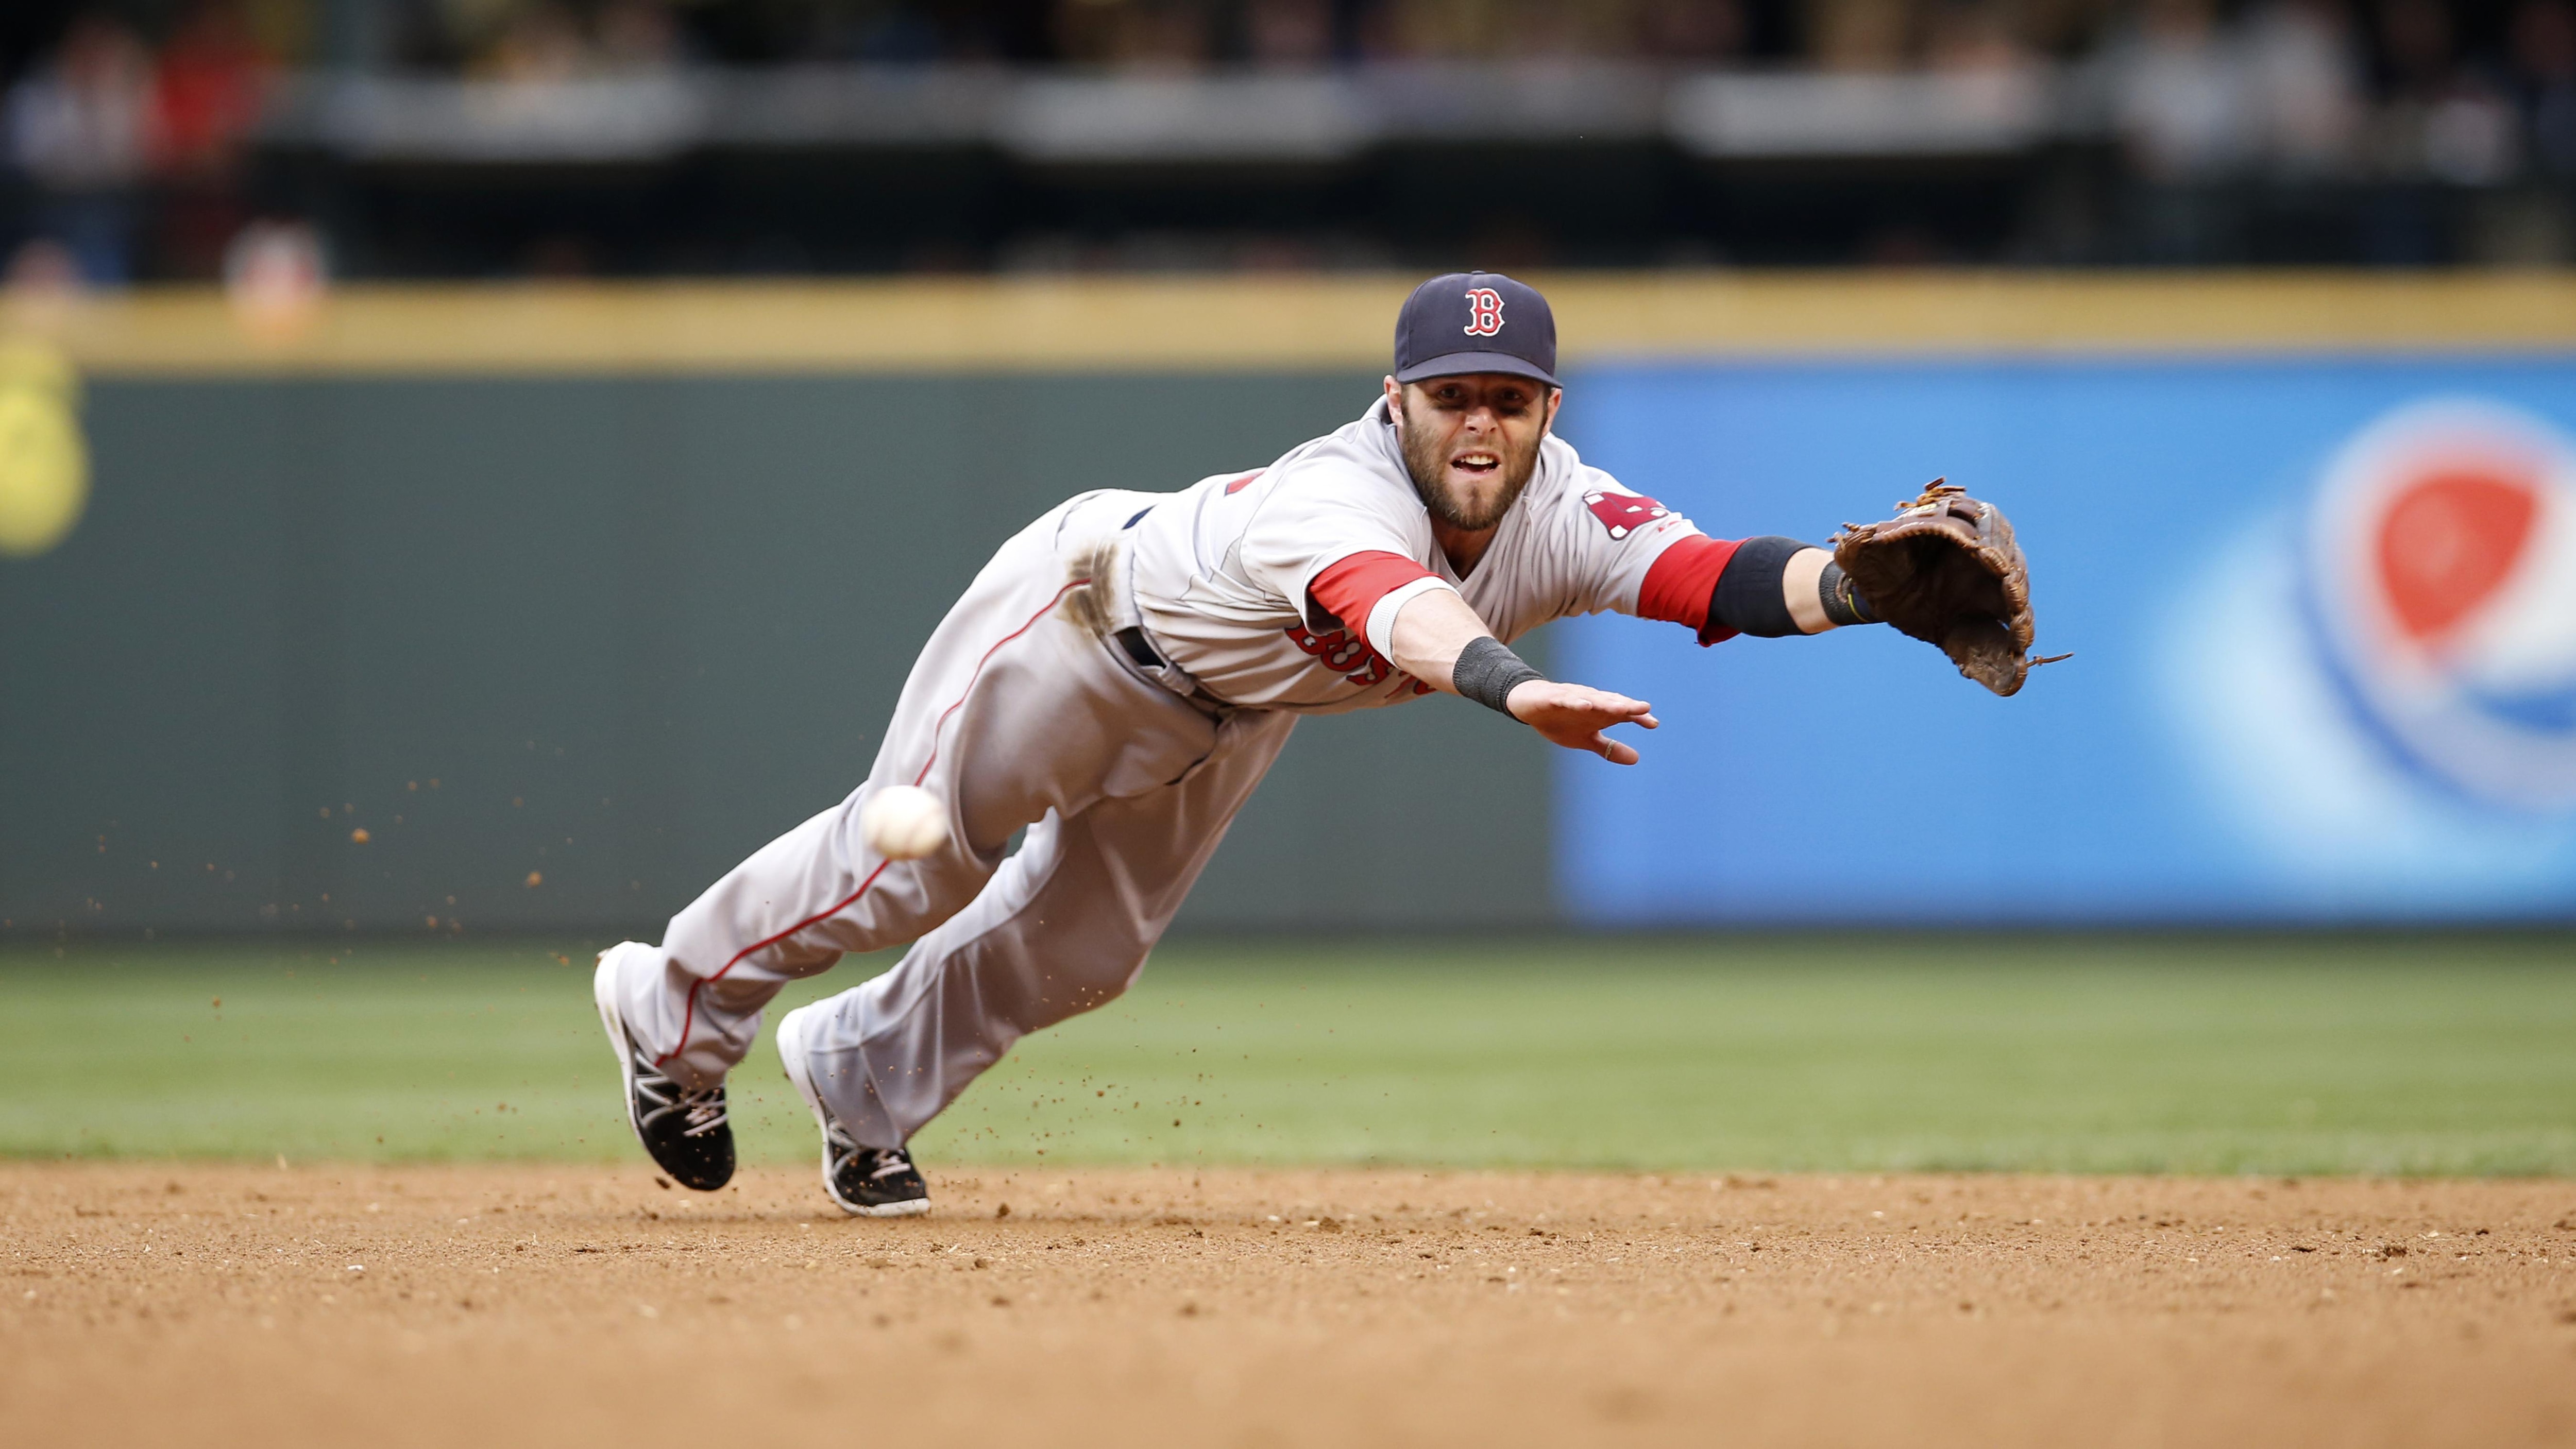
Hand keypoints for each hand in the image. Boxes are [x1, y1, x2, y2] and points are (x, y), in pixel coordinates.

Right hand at [1504, 681, 1657, 764]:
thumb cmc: (1561, 720)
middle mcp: (1590, 702)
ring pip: (1592, 700)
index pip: (1622, 713)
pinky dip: (1576, 702)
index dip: (1637, 716)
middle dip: (1627, 706)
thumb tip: (1637, 759)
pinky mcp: (1553, 698)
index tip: (1653, 723)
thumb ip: (1609, 748)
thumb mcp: (1586, 738)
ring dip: (1607, 703)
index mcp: (1599, 712)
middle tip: (1643, 709)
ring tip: (1622, 708)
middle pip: (1611, 703)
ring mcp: (1572, 699)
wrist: (1529, 705)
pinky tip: (1586, 705)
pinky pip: (1566, 700)